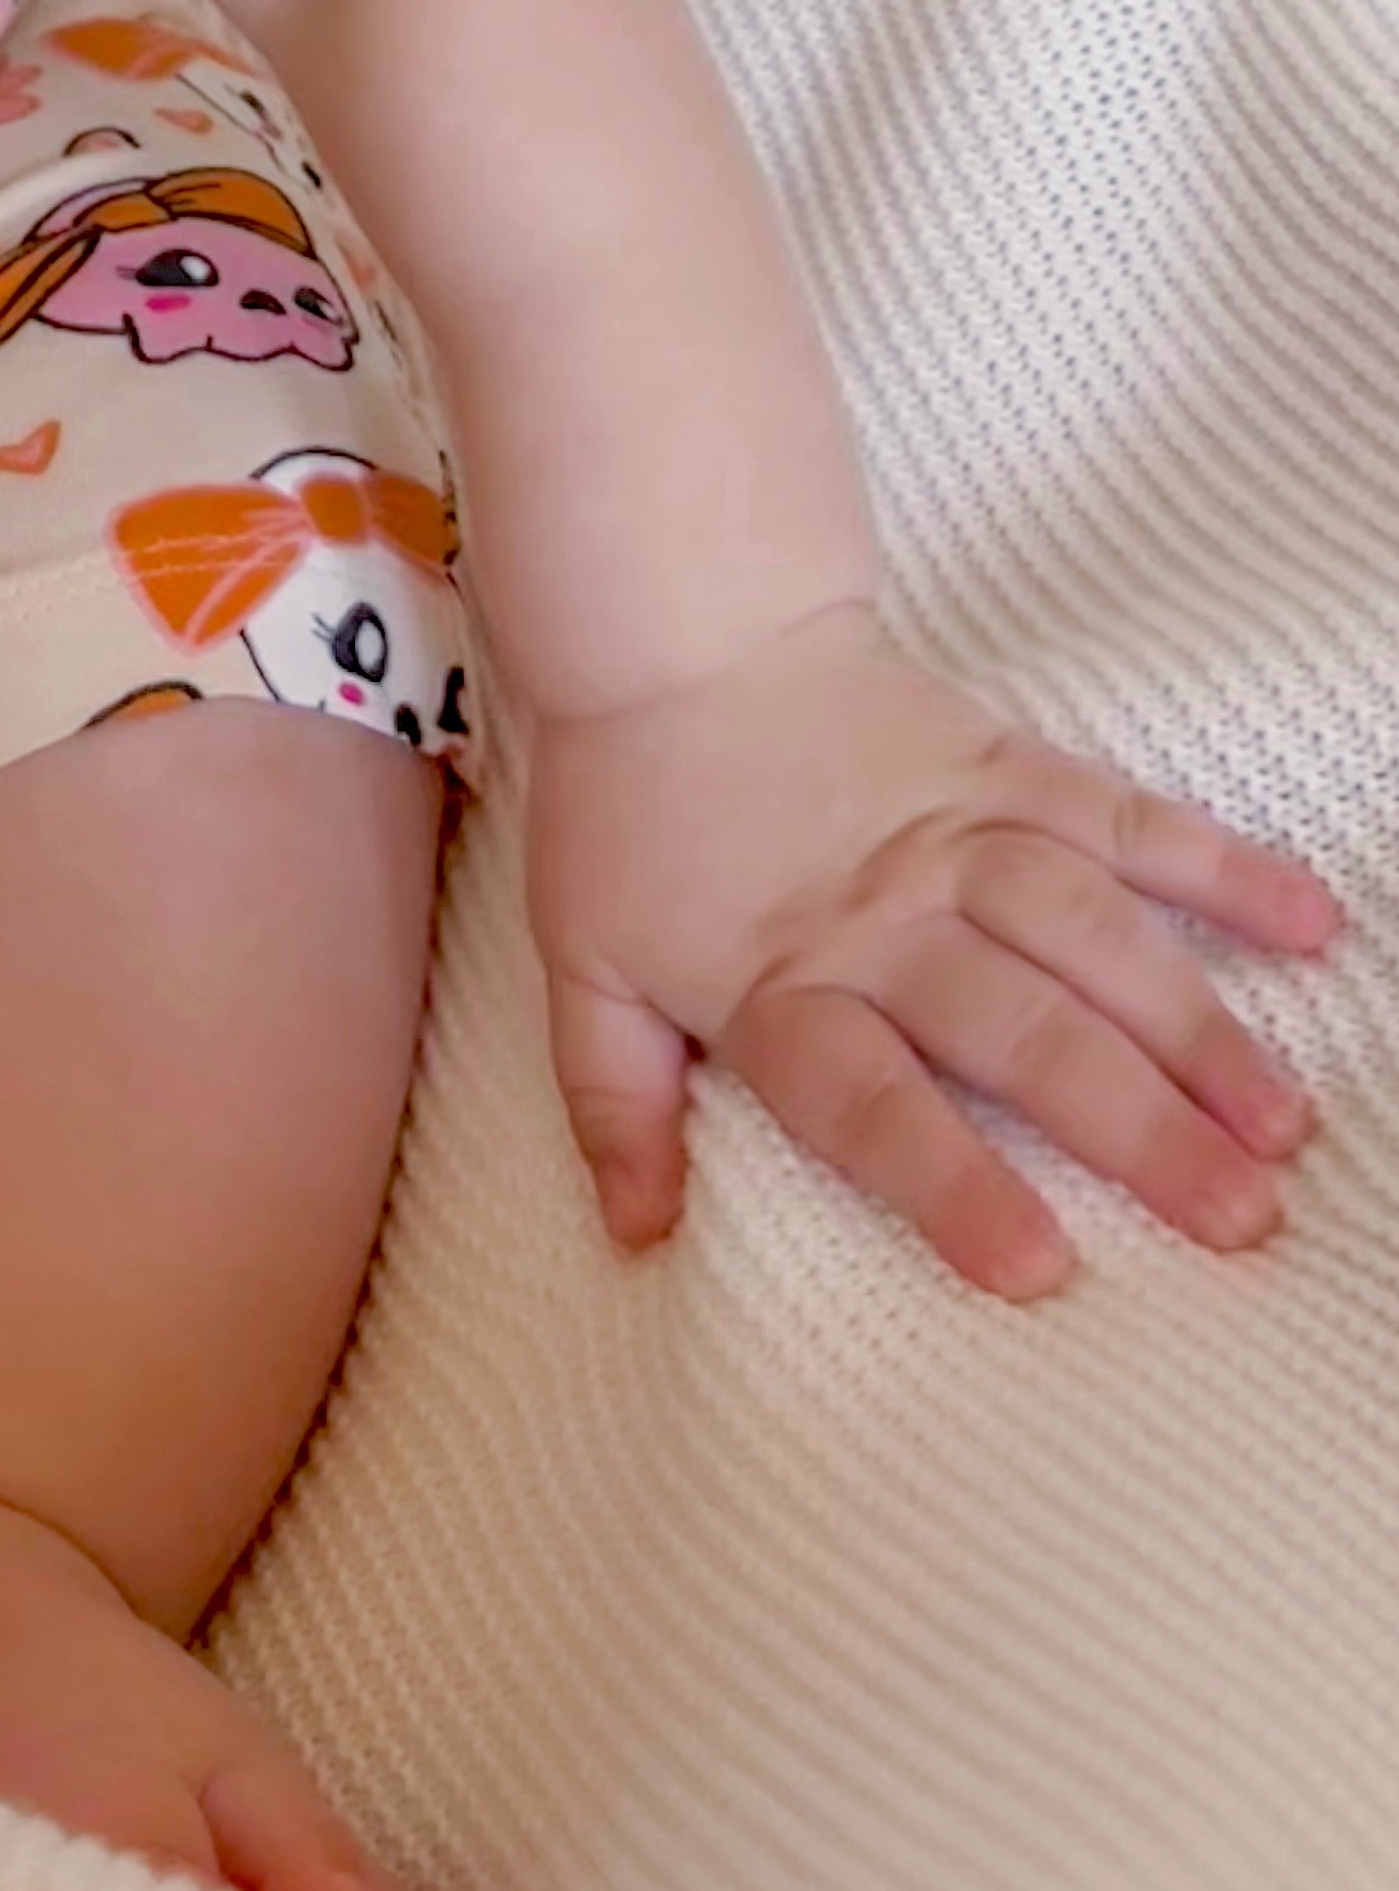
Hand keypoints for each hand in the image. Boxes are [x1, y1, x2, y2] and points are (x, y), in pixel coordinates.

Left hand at [523, 598, 1340, 1296]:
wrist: (672, 625)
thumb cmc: (626, 807)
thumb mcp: (580, 959)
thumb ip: (614, 1099)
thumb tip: (639, 1235)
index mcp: (777, 979)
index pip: (866, 1097)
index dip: (949, 1180)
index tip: (1041, 1266)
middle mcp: (882, 915)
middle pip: (1015, 1028)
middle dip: (1132, 1126)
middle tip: (1239, 1219)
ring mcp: (956, 834)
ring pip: (1089, 933)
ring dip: (1193, 1024)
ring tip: (1281, 1120)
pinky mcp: (1008, 764)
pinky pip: (1124, 815)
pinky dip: (1219, 864)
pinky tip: (1310, 919)